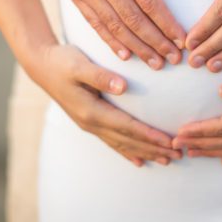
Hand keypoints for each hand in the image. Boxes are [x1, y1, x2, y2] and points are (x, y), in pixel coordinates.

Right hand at [29, 44, 181, 166]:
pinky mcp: (89, 122)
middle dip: (154, 148)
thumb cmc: (62, 61)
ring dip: (145, 152)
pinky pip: (112, 141)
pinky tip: (139, 160)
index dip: (149, 136)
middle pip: (128, 140)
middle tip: (179, 155)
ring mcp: (89, 125)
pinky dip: (127, 152)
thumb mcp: (79, 64)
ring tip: (167, 160)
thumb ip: (101, 76)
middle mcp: (91, 122)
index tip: (170, 142)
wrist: (41, 66)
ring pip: (122, 144)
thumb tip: (123, 86)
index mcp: (91, 110)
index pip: (127, 126)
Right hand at [48, 0, 190, 69]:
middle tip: (175, 59)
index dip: (167, 24)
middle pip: (135, 21)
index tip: (183, 39)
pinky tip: (125, 54)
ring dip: (138, 48)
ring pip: (116, 27)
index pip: (150, 1)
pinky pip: (96, 24)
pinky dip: (111, 41)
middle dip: (157, 43)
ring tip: (156, 63)